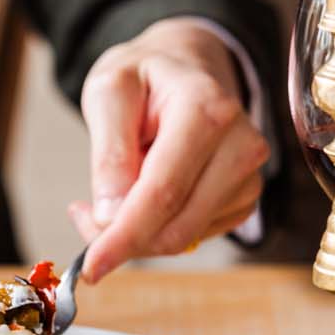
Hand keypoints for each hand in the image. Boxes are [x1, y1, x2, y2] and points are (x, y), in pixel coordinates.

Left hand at [68, 18, 268, 282]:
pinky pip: (194, 235)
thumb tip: (111, 214)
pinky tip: (142, 197)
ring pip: (184, 237)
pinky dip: (159, 229)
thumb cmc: (144, 76)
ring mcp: (249, 173)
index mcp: (206, 109)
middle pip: (177, 225)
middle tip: (85, 217)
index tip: (90, 268)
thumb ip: (109, 151)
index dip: (123, 236)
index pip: (162, 193)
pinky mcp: (244, 196)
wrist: (185, 67)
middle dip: (124, 239)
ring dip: (138, 233)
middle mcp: (241, 144)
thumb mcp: (108, 92)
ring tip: (112, 192)